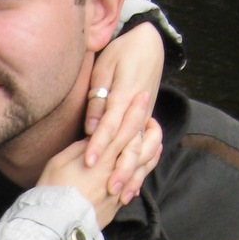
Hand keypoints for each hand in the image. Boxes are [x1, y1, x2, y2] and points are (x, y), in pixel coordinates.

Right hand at [39, 89, 158, 229]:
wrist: (56, 225)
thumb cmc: (53, 191)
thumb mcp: (60, 161)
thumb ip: (81, 147)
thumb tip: (95, 138)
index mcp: (102, 158)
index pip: (124, 129)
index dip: (135, 112)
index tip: (142, 97)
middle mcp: (116, 172)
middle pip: (142, 147)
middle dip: (150, 129)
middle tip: (152, 117)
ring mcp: (119, 190)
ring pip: (145, 166)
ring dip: (152, 149)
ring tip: (154, 138)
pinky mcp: (117, 204)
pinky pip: (137, 183)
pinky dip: (145, 170)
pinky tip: (146, 165)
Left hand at [86, 22, 166, 188]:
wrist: (149, 42)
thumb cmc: (123, 52)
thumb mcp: (106, 69)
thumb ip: (98, 99)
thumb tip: (92, 125)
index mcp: (125, 98)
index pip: (109, 126)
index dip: (99, 145)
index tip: (89, 163)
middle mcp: (138, 112)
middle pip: (128, 146)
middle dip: (119, 170)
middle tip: (108, 192)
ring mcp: (144, 118)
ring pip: (139, 151)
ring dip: (132, 175)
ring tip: (123, 197)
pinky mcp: (146, 122)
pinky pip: (146, 149)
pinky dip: (141, 168)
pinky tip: (132, 188)